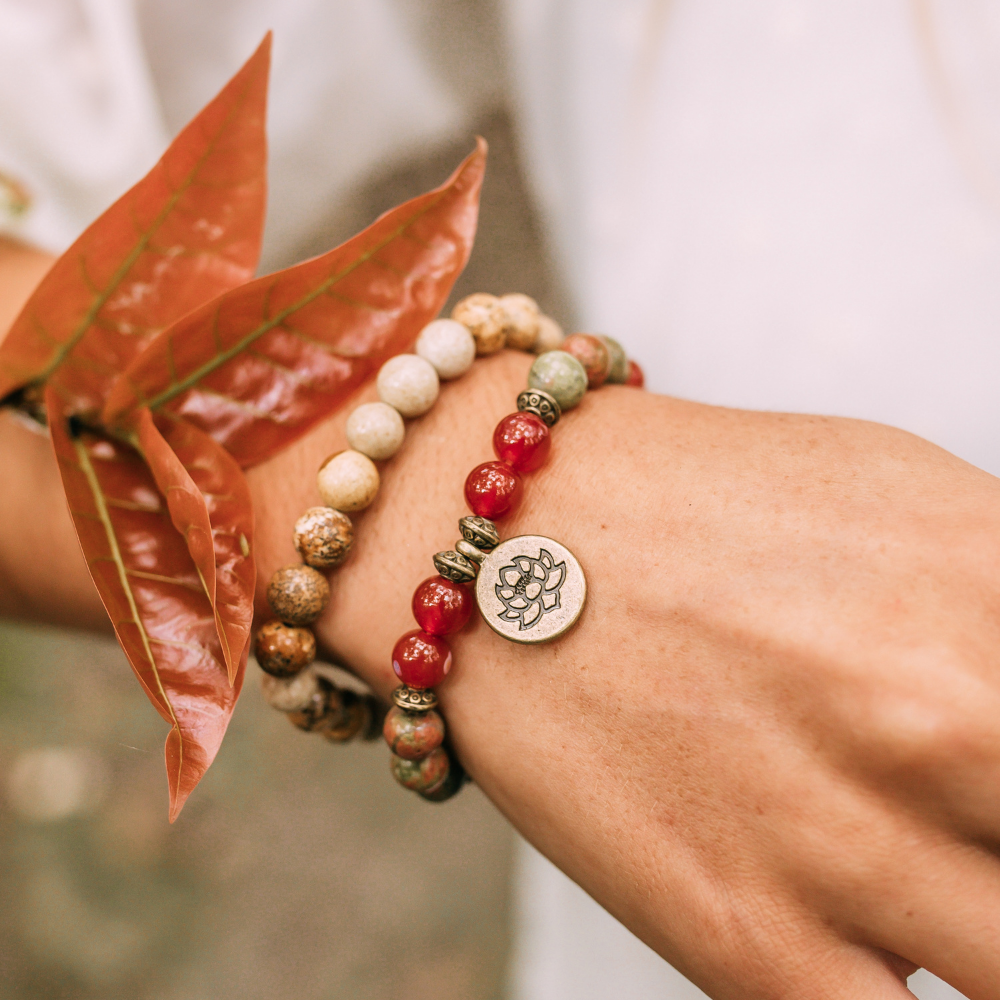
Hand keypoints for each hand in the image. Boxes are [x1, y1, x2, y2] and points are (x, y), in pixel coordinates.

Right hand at [251, 350, 999, 997]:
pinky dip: (917, 996)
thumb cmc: (701, 500)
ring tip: (937, 875)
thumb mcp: (905, 493)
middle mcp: (945, 715)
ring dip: (989, 930)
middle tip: (974, 819)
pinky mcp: (747, 939)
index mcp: (999, 582)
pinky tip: (895, 945)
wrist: (498, 531)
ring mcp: (848, 842)